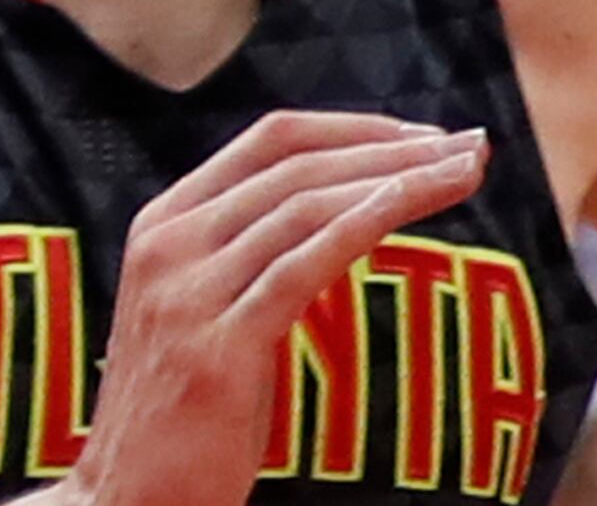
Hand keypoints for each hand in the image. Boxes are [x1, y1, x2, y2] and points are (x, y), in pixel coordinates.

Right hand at [49, 110, 488, 505]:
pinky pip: (302, 268)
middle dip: (396, 150)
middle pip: (301, 166)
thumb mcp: (210, 309)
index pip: (273, 140)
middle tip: (472, 146)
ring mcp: (186, 294)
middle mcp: (170, 243)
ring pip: (310, 206)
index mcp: (165, 222)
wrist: (125, 502)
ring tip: (465, 173)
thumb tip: (351, 207)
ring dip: (401, 181)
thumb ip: (255, 253)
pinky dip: (365, 225)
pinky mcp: (214, 349)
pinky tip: (413, 207)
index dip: (358, 128)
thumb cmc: (187, 412)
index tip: (427, 137)